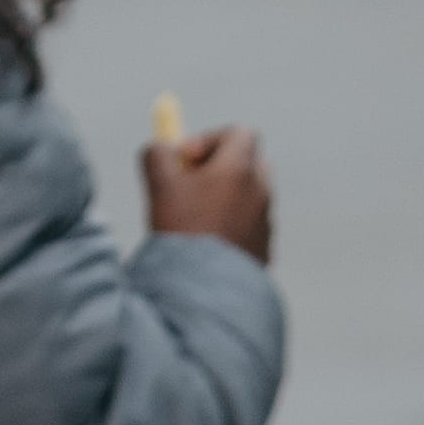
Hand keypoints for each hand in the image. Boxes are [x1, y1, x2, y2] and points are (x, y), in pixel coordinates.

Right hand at [142, 123, 275, 263]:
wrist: (205, 291)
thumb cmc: (183, 232)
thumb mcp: (160, 186)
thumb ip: (157, 156)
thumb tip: (159, 147)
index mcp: (241, 169)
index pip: (240, 134)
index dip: (209, 139)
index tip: (185, 161)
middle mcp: (261, 191)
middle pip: (248, 163)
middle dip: (219, 168)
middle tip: (189, 187)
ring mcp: (266, 222)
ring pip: (247, 197)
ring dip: (224, 200)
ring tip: (193, 222)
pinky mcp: (264, 250)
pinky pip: (249, 228)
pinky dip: (231, 228)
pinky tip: (205, 247)